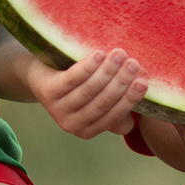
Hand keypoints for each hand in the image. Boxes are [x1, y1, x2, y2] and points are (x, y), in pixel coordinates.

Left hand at [23, 47, 150, 139]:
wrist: (39, 75)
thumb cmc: (76, 86)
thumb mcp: (96, 97)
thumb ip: (116, 103)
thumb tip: (140, 99)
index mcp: (89, 130)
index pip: (114, 116)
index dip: (130, 99)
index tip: (144, 82)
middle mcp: (72, 125)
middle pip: (103, 102)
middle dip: (121, 82)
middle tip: (134, 63)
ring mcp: (57, 110)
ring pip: (89, 90)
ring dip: (107, 71)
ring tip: (119, 53)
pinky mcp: (47, 92)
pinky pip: (72, 79)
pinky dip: (87, 67)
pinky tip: (98, 54)